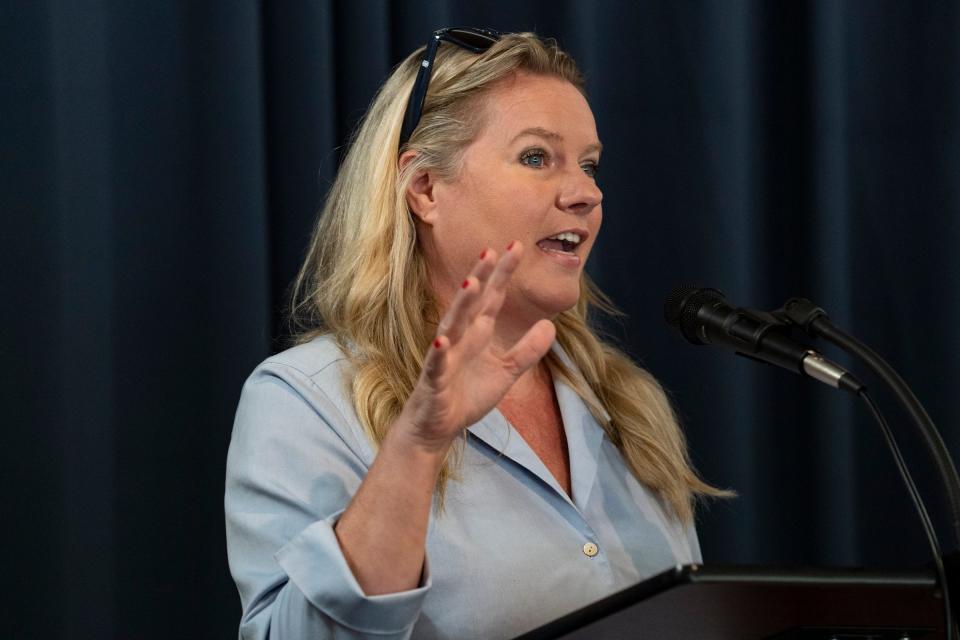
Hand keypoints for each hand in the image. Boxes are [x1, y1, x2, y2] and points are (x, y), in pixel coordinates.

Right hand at [394, 241, 555, 453]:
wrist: (438, 426)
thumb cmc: (467, 395)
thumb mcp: (506, 372)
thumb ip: (527, 349)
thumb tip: (551, 324)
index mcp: (479, 333)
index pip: (493, 298)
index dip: (503, 274)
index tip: (517, 246)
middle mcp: (461, 337)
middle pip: (473, 303)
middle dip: (481, 277)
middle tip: (492, 251)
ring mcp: (445, 355)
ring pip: (453, 325)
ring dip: (461, 305)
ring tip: (471, 283)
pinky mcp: (434, 379)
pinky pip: (437, 362)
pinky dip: (439, 351)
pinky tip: (442, 339)